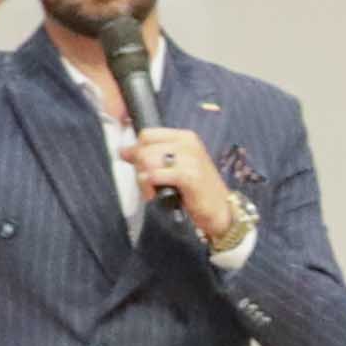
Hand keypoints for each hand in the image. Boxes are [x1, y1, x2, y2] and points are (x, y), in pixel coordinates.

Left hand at [119, 124, 249, 251]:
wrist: (221, 211)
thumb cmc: (196, 190)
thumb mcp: (174, 167)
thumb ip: (151, 156)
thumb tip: (123, 151)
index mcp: (185, 137)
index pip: (146, 134)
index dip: (138, 151)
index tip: (144, 168)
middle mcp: (188, 143)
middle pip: (143, 148)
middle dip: (140, 168)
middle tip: (152, 184)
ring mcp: (190, 158)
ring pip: (146, 161)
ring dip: (144, 180)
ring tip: (156, 191)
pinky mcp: (188, 176)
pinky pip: (152, 176)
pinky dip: (150, 188)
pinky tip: (159, 196)